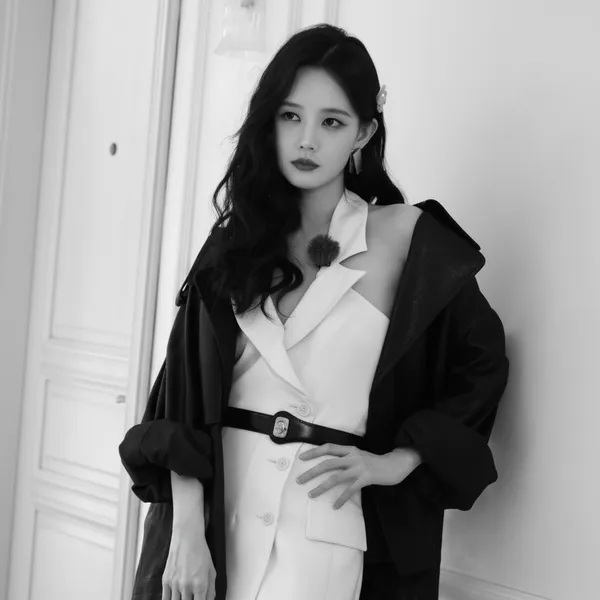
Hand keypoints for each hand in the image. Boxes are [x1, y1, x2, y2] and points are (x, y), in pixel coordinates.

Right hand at [162, 515, 215, 599]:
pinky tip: (175, 598)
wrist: (187, 537)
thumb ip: (211, 589)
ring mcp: (174, 584)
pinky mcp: (165, 580)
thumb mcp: (211, 570)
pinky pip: (165, 598)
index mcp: (200, 584)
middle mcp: (186, 586)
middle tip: (192, 597)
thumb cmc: (200, 551)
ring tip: (185, 596)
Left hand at [296, 444, 421, 508]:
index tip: (302, 457)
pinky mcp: (365, 478)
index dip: (314, 452)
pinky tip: (335, 506)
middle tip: (299, 480)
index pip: (328, 448)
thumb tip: (330, 465)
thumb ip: (346, 458)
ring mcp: (359, 468)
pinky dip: (341, 498)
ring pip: (336, 477)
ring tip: (311, 494)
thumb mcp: (359, 455)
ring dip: (322, 487)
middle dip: (312, 472)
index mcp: (349, 449)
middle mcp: (352, 457)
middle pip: (328, 463)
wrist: (394, 464)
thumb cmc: (375, 462)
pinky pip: (350, 490)